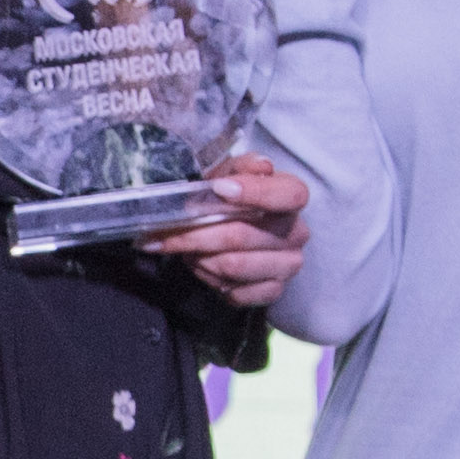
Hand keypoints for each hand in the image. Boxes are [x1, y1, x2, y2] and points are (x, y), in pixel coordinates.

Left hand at [145, 152, 310, 310]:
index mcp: (292, 197)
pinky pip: (236, 292)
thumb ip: (242, 166)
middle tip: (162, 233)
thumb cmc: (228, 198)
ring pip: (234, 266)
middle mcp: (297, 233)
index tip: (218, 189)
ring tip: (180, 249)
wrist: (232, 229)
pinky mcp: (274, 291)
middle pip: (242, 236)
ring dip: (198, 258)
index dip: (255, 193)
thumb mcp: (230, 173)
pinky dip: (208, 279)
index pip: (289, 195)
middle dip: (195, 235)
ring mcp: (288, 265)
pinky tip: (198, 265)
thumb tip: (262, 166)